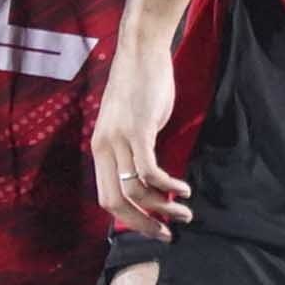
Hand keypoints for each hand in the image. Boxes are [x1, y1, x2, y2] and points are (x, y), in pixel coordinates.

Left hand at [90, 44, 190, 236]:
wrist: (142, 50)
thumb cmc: (142, 86)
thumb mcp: (131, 124)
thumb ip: (134, 151)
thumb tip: (151, 180)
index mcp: (99, 148)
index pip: (107, 198)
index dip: (130, 219)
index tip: (154, 228)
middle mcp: (103, 147)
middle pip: (114, 202)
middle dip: (143, 224)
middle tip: (167, 233)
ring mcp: (119, 138)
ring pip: (134, 190)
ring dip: (162, 207)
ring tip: (185, 212)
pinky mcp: (138, 129)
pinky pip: (149, 170)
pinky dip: (167, 186)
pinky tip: (183, 190)